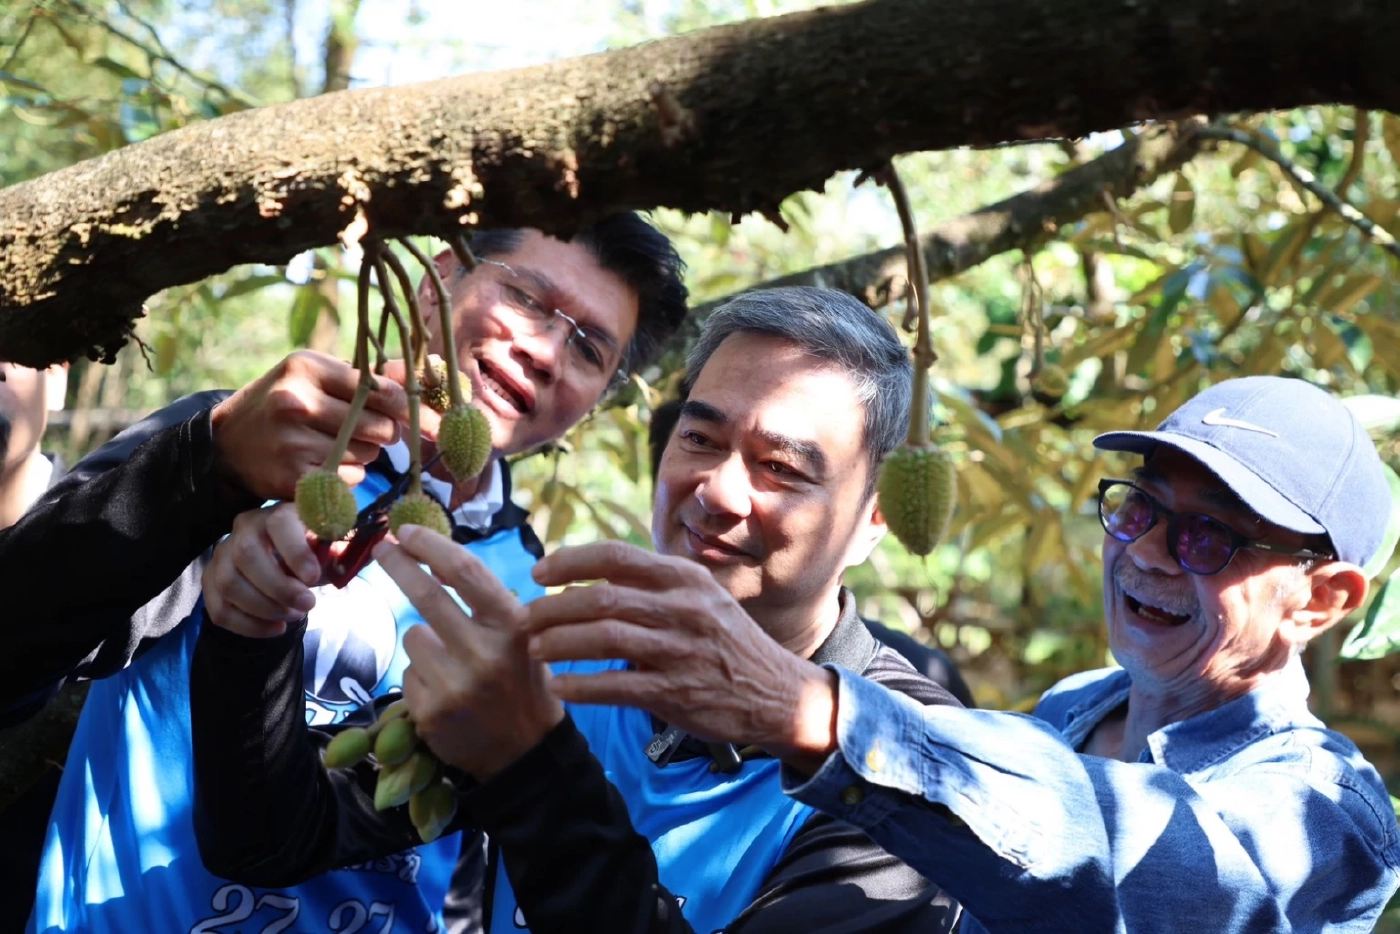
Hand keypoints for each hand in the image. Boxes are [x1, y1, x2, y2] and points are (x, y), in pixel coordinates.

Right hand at [203, 502, 328, 637]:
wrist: (289, 560)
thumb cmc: (314, 551)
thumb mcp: (331, 548)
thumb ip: (338, 552)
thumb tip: (343, 562)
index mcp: (279, 513)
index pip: (279, 523)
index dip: (295, 552)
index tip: (313, 578)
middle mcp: (245, 527)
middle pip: (247, 555)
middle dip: (278, 588)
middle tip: (308, 605)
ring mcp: (223, 552)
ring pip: (229, 584)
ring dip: (263, 608)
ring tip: (294, 615)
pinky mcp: (212, 579)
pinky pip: (218, 608)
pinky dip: (247, 626)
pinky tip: (275, 628)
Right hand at [210, 350, 411, 500]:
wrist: (227, 443)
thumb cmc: (284, 402)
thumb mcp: (315, 375)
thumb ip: (367, 377)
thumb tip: (424, 375)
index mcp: (307, 367)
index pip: (382, 390)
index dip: (410, 408)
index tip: (427, 419)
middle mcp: (298, 402)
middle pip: (382, 426)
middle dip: (385, 432)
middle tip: (365, 429)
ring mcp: (293, 442)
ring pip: (369, 455)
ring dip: (365, 453)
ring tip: (334, 443)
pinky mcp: (293, 477)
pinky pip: (351, 479)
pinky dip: (348, 474)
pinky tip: (324, 464)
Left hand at [374, 525, 563, 778]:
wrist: (525, 751)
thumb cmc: (523, 681)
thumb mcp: (523, 636)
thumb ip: (487, 604)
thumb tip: (435, 560)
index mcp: (513, 626)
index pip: (466, 572)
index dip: (432, 546)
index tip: (407, 531)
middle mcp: (484, 652)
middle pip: (426, 594)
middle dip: (399, 565)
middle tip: (381, 547)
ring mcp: (454, 684)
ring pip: (414, 636)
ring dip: (424, 643)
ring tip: (453, 666)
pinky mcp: (430, 712)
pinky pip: (408, 674)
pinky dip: (422, 678)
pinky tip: (446, 694)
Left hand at [524, 541, 838, 763]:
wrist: (777, 693)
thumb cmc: (727, 643)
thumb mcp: (701, 597)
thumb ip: (654, 583)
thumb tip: (593, 573)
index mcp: (685, 578)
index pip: (616, 557)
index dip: (569, 561)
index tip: (538, 572)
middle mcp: (683, 608)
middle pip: (601, 598)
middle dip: (553, 607)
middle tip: (527, 618)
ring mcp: (679, 651)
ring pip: (603, 638)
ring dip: (559, 643)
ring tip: (535, 650)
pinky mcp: (675, 692)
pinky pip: (615, 686)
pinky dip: (580, 686)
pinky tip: (559, 687)